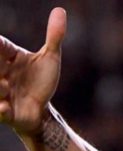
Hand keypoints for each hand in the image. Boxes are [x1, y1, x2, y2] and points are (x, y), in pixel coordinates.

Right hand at [0, 8, 66, 133]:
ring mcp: (1, 93)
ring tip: (5, 86)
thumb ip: (54, 36)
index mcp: (7, 57)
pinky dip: (0, 109)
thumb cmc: (41, 82)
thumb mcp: (50, 58)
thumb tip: (60, 10)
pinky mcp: (6, 112)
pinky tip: (4, 107)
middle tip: (5, 75)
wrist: (41, 110)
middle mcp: (0, 73)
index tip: (2, 47)